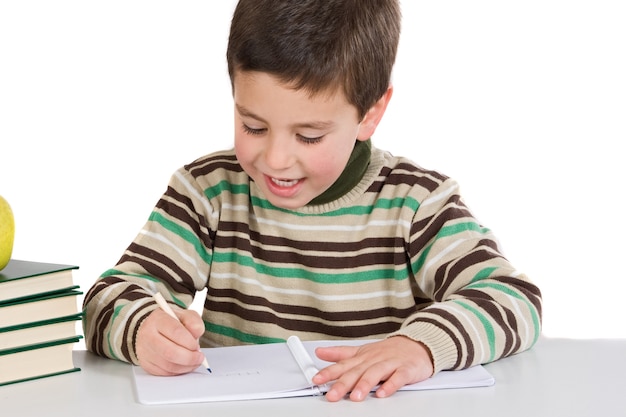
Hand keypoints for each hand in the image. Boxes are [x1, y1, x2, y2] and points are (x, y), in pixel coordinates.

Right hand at [135, 306, 205, 374]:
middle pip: (170, 352)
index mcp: (158, 319)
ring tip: (194, 361)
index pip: (176, 332)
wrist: (150, 328)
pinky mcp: (145, 363)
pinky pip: (164, 372)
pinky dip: (178, 371)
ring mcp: (144, 351)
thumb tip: (197, 333)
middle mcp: (148, 335)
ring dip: (185, 366)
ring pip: (167, 365)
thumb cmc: (169, 322)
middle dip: (189, 358)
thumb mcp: (184, 315)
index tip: (197, 346)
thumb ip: (193, 321)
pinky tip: (184, 365)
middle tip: (199, 357)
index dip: (190, 342)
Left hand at [311, 336, 433, 401]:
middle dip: (344, 384)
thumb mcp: (362, 350)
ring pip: (376, 373)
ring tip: (356, 396)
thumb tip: (320, 352)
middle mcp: (374, 359)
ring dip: (365, 385)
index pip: (343, 365)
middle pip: (357, 371)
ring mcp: (390, 364)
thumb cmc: (388, 351)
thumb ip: (340, 354)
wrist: (418, 343)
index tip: (316, 379)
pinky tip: (383, 393)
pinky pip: (398, 378)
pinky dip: (390, 385)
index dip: (329, 372)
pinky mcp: (406, 369)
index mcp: (363, 357)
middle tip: (332, 394)